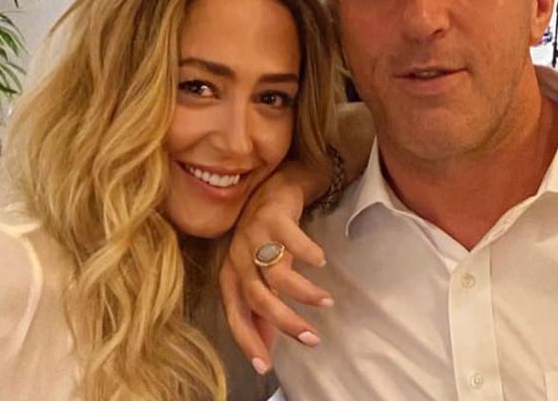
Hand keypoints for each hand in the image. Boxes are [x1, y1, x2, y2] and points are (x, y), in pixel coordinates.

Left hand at [220, 169, 332, 373]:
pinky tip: (320, 262)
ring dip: (303, 292)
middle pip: (258, 298)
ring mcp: (254, 236)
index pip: (236, 315)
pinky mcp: (273, 216)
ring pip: (276, 273)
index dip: (249, 341)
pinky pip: (291, 240)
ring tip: (326, 302)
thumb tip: (267, 348)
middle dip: (285, 322)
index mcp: (231, 276)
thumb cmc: (265, 241)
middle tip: (312, 338)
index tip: (265, 366)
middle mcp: (238, 258)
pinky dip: (307, 253)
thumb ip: (262, 311)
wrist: (274, 191)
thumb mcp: (260, 277)